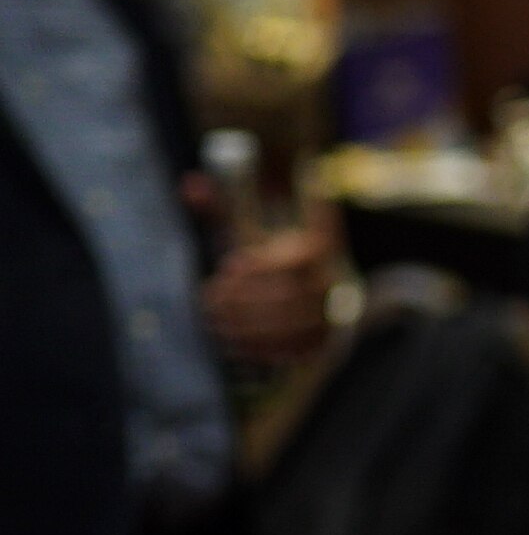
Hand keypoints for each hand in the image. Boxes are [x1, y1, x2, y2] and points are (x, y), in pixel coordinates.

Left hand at [201, 219, 341, 366]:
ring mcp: (332, 312)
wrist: (310, 278)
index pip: (295, 259)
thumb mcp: (247, 223)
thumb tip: (189, 185)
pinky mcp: (324, 339)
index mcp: (321, 247)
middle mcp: (333, 282)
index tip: (228, 263)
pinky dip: (261, 349)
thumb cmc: (265, 247)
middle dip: (242, 300)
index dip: (261, 266)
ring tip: (214, 321)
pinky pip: (294, 349)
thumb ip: (219, 206)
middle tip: (207, 300)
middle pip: (288, 296)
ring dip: (247, 326)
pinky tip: (230, 344)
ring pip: (291, 325)